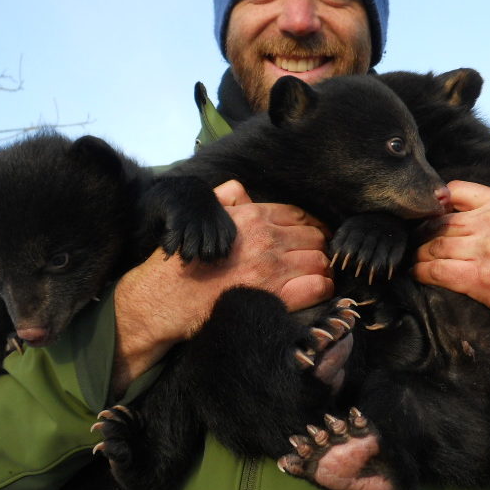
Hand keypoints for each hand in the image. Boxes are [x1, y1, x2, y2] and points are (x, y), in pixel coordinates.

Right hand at [111, 180, 332, 394]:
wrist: (166, 298)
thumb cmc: (183, 259)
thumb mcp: (201, 218)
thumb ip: (225, 199)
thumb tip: (241, 190)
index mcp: (251, 217)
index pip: (297, 215)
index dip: (309, 225)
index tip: (311, 235)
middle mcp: (266, 240)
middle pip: (314, 237)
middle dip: (317, 246)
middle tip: (314, 256)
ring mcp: (273, 270)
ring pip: (319, 261)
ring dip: (321, 266)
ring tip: (316, 272)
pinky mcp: (275, 298)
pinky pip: (316, 287)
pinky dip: (322, 287)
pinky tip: (316, 288)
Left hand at [411, 180, 489, 326]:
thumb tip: (462, 211)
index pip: (456, 190)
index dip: (437, 205)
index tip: (429, 218)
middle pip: (440, 221)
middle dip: (422, 234)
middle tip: (414, 243)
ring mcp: (487, 249)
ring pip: (434, 245)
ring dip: (419, 254)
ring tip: (415, 260)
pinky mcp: (481, 278)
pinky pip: (437, 270)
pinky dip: (422, 272)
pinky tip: (418, 274)